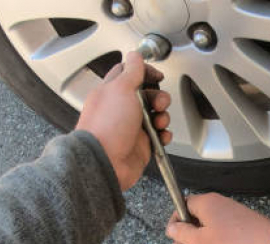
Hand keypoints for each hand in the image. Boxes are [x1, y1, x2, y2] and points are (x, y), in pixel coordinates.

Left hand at [76, 52, 171, 190]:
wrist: (105, 162)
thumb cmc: (106, 128)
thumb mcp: (120, 89)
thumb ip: (131, 71)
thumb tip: (134, 55)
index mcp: (111, 92)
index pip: (128, 73)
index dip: (144, 71)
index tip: (156, 75)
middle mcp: (120, 109)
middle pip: (147, 94)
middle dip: (159, 97)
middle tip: (158, 103)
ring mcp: (131, 127)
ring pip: (156, 115)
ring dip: (163, 116)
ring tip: (159, 122)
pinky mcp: (141, 144)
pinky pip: (159, 136)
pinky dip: (164, 135)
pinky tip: (161, 135)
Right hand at [165, 193, 269, 243]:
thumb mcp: (199, 242)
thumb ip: (182, 234)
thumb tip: (172, 227)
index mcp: (208, 203)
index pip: (184, 204)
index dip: (175, 220)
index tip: (171, 235)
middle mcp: (222, 205)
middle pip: (197, 218)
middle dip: (185, 237)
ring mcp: (236, 216)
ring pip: (210, 229)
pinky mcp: (247, 227)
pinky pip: (225, 234)